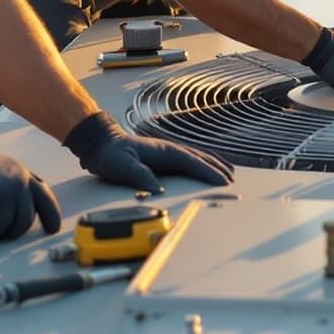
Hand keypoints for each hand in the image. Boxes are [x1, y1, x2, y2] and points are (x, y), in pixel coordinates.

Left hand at [63, 112, 233, 192]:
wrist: (101, 144)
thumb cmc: (110, 155)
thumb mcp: (121, 166)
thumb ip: (138, 175)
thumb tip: (156, 188)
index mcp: (164, 151)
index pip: (192, 161)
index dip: (209, 171)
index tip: (223, 181)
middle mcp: (170, 149)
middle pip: (200, 158)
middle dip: (217, 168)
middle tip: (232, 181)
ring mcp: (168, 153)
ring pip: (198, 158)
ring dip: (214, 164)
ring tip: (229, 173)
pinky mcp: (165, 158)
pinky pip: (190, 161)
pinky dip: (203, 164)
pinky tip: (208, 168)